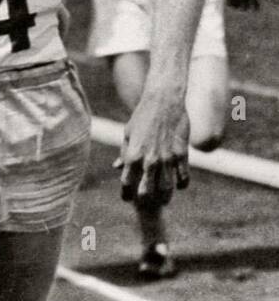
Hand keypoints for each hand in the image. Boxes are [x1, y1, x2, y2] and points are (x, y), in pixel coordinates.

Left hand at [115, 87, 189, 205]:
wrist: (163, 100)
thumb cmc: (142, 116)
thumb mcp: (128, 134)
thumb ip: (124, 153)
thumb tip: (117, 167)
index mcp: (132, 156)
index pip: (126, 184)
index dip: (126, 194)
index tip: (127, 198)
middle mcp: (149, 161)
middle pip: (146, 192)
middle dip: (145, 200)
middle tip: (147, 200)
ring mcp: (167, 159)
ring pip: (166, 189)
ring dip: (164, 197)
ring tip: (164, 199)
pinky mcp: (182, 154)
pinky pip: (183, 177)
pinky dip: (181, 184)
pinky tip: (179, 184)